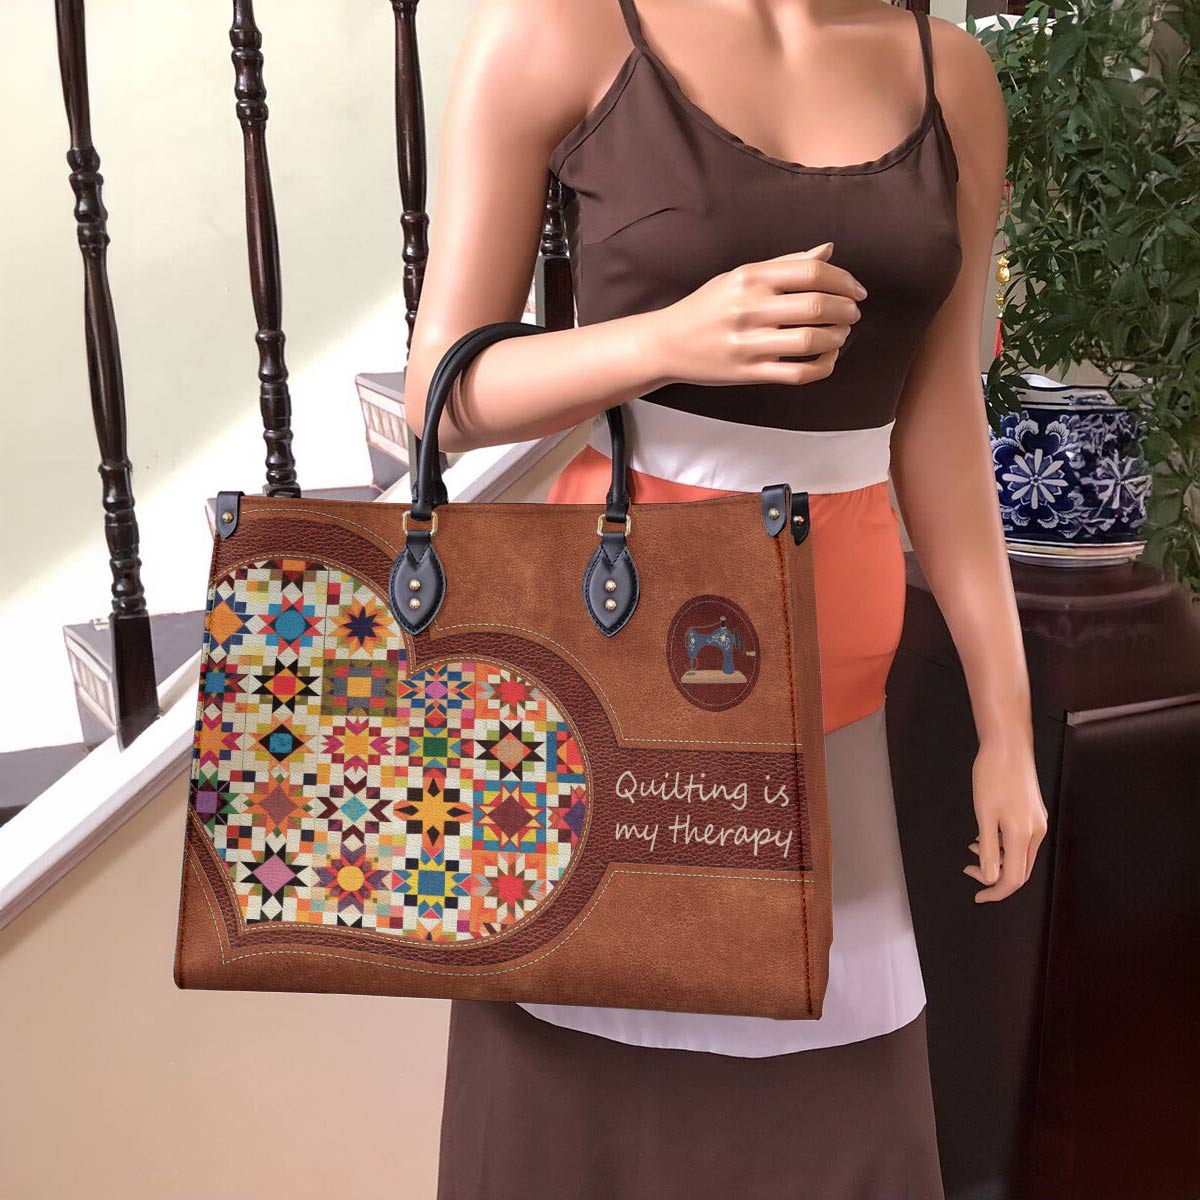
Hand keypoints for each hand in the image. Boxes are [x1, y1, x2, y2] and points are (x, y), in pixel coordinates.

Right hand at [643, 240, 865, 388]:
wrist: (667, 343)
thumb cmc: (707, 307)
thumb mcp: (739, 276)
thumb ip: (785, 264)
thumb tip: (828, 250)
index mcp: (749, 277)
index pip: (811, 271)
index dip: (843, 280)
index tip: (856, 291)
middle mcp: (749, 308)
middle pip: (816, 306)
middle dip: (846, 310)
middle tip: (853, 313)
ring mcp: (749, 343)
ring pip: (810, 341)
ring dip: (837, 337)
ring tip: (840, 334)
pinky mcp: (749, 372)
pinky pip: (797, 373)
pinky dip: (822, 366)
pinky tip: (827, 357)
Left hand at [964, 739, 1048, 902]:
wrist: (1008, 746)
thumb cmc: (992, 776)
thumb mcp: (984, 814)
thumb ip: (988, 849)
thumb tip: (991, 878)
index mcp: (1023, 835)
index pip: (1014, 878)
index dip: (996, 891)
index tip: (977, 895)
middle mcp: (1036, 832)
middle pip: (1020, 870)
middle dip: (995, 876)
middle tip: (970, 869)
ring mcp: (1038, 822)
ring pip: (1020, 854)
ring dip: (997, 858)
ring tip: (972, 848)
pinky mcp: (1035, 813)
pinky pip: (1021, 840)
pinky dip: (1003, 844)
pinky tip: (985, 835)